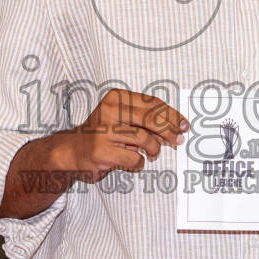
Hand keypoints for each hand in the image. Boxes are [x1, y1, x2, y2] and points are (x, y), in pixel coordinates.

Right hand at [51, 89, 187, 181]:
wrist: (73, 149)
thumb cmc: (104, 132)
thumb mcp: (122, 117)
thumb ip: (145, 117)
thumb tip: (178, 126)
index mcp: (117, 97)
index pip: (152, 103)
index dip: (172, 114)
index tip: (184, 125)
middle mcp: (109, 110)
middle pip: (151, 119)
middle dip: (169, 131)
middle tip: (178, 140)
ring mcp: (103, 130)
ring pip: (145, 139)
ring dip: (153, 149)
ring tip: (152, 153)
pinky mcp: (101, 151)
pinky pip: (134, 157)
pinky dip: (139, 162)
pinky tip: (135, 161)